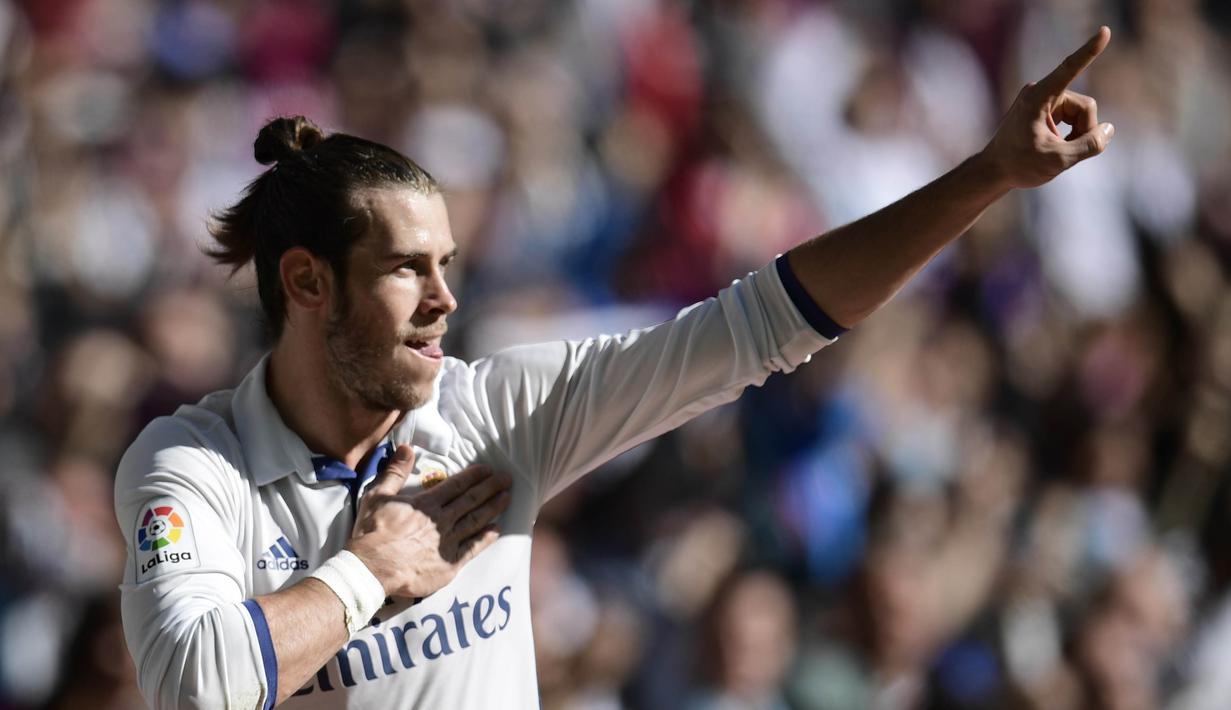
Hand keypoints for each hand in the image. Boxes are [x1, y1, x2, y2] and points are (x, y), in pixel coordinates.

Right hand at [346, 445, 512, 597]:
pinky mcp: (449, 564)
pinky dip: (486, 538)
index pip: (456, 485)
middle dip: (491, 488)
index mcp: (426, 504)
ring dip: (493, 508)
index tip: (487, 469)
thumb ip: (395, 472)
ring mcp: (447, 543)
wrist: (371, 569)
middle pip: (471, 501)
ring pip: (476, 521)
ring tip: (507, 497)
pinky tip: (496, 529)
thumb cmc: (371, 533)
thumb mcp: (377, 496)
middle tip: (507, 478)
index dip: (474, 476)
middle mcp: (441, 521)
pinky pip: (473, 549)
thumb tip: (407, 448)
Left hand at [980, 26, 1114, 189]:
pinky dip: (1072, 133)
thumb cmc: (1019, 165)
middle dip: (1083, 130)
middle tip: (1061, 151)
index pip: (1069, 69)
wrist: (994, 171)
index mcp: (1038, 98)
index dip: (1090, 51)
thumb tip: (1108, 129)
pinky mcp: (1048, 107)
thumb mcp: (1057, 160)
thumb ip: (1088, 145)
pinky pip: (1075, 116)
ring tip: (1056, 149)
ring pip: (1083, 112)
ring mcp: (1044, 98)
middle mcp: (1040, 91)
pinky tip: (1057, 144)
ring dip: (1078, 134)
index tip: (1105, 31)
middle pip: (1086, 106)